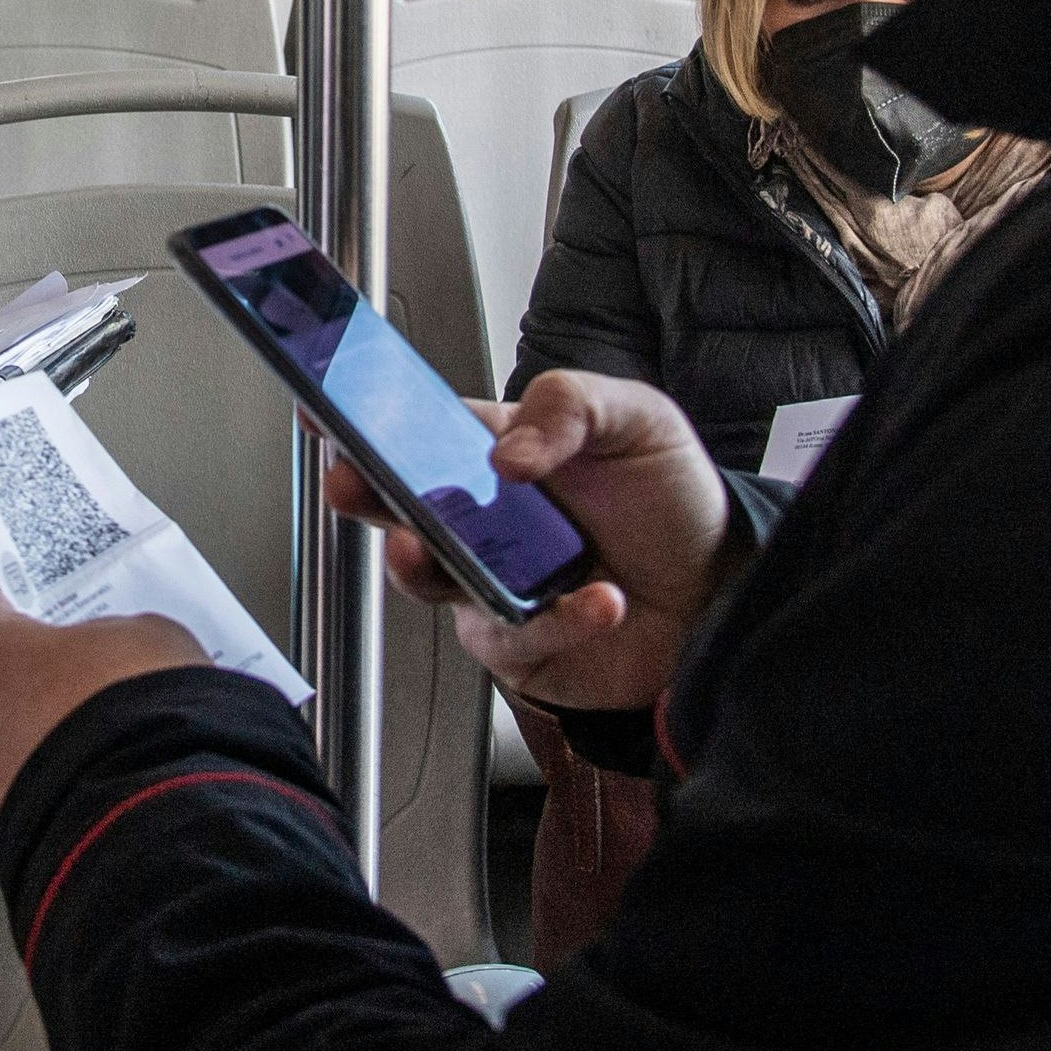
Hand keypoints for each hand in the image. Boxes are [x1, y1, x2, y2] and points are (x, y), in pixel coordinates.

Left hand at [0, 579, 202, 837]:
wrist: (147, 815)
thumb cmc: (134, 714)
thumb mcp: (149, 638)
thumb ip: (119, 633)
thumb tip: (123, 647)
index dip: (15, 601)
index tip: (40, 598)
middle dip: (38, 678)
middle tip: (88, 673)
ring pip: (6, 748)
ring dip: (46, 741)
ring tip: (106, 738)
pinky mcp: (8, 836)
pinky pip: (30, 800)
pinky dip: (59, 790)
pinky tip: (106, 784)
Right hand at [327, 370, 728, 714]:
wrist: (723, 590)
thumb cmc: (674, 501)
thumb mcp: (637, 420)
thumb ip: (570, 405)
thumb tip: (508, 450)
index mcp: (498, 454)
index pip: (420, 428)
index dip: (367, 418)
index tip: (326, 404)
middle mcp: (484, 522)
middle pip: (399, 505)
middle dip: (363, 493)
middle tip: (351, 481)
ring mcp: (492, 585)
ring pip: (429, 579)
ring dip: (422, 565)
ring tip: (431, 546)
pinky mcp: (520, 646)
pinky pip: (514, 637)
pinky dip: (556, 621)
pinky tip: (599, 600)